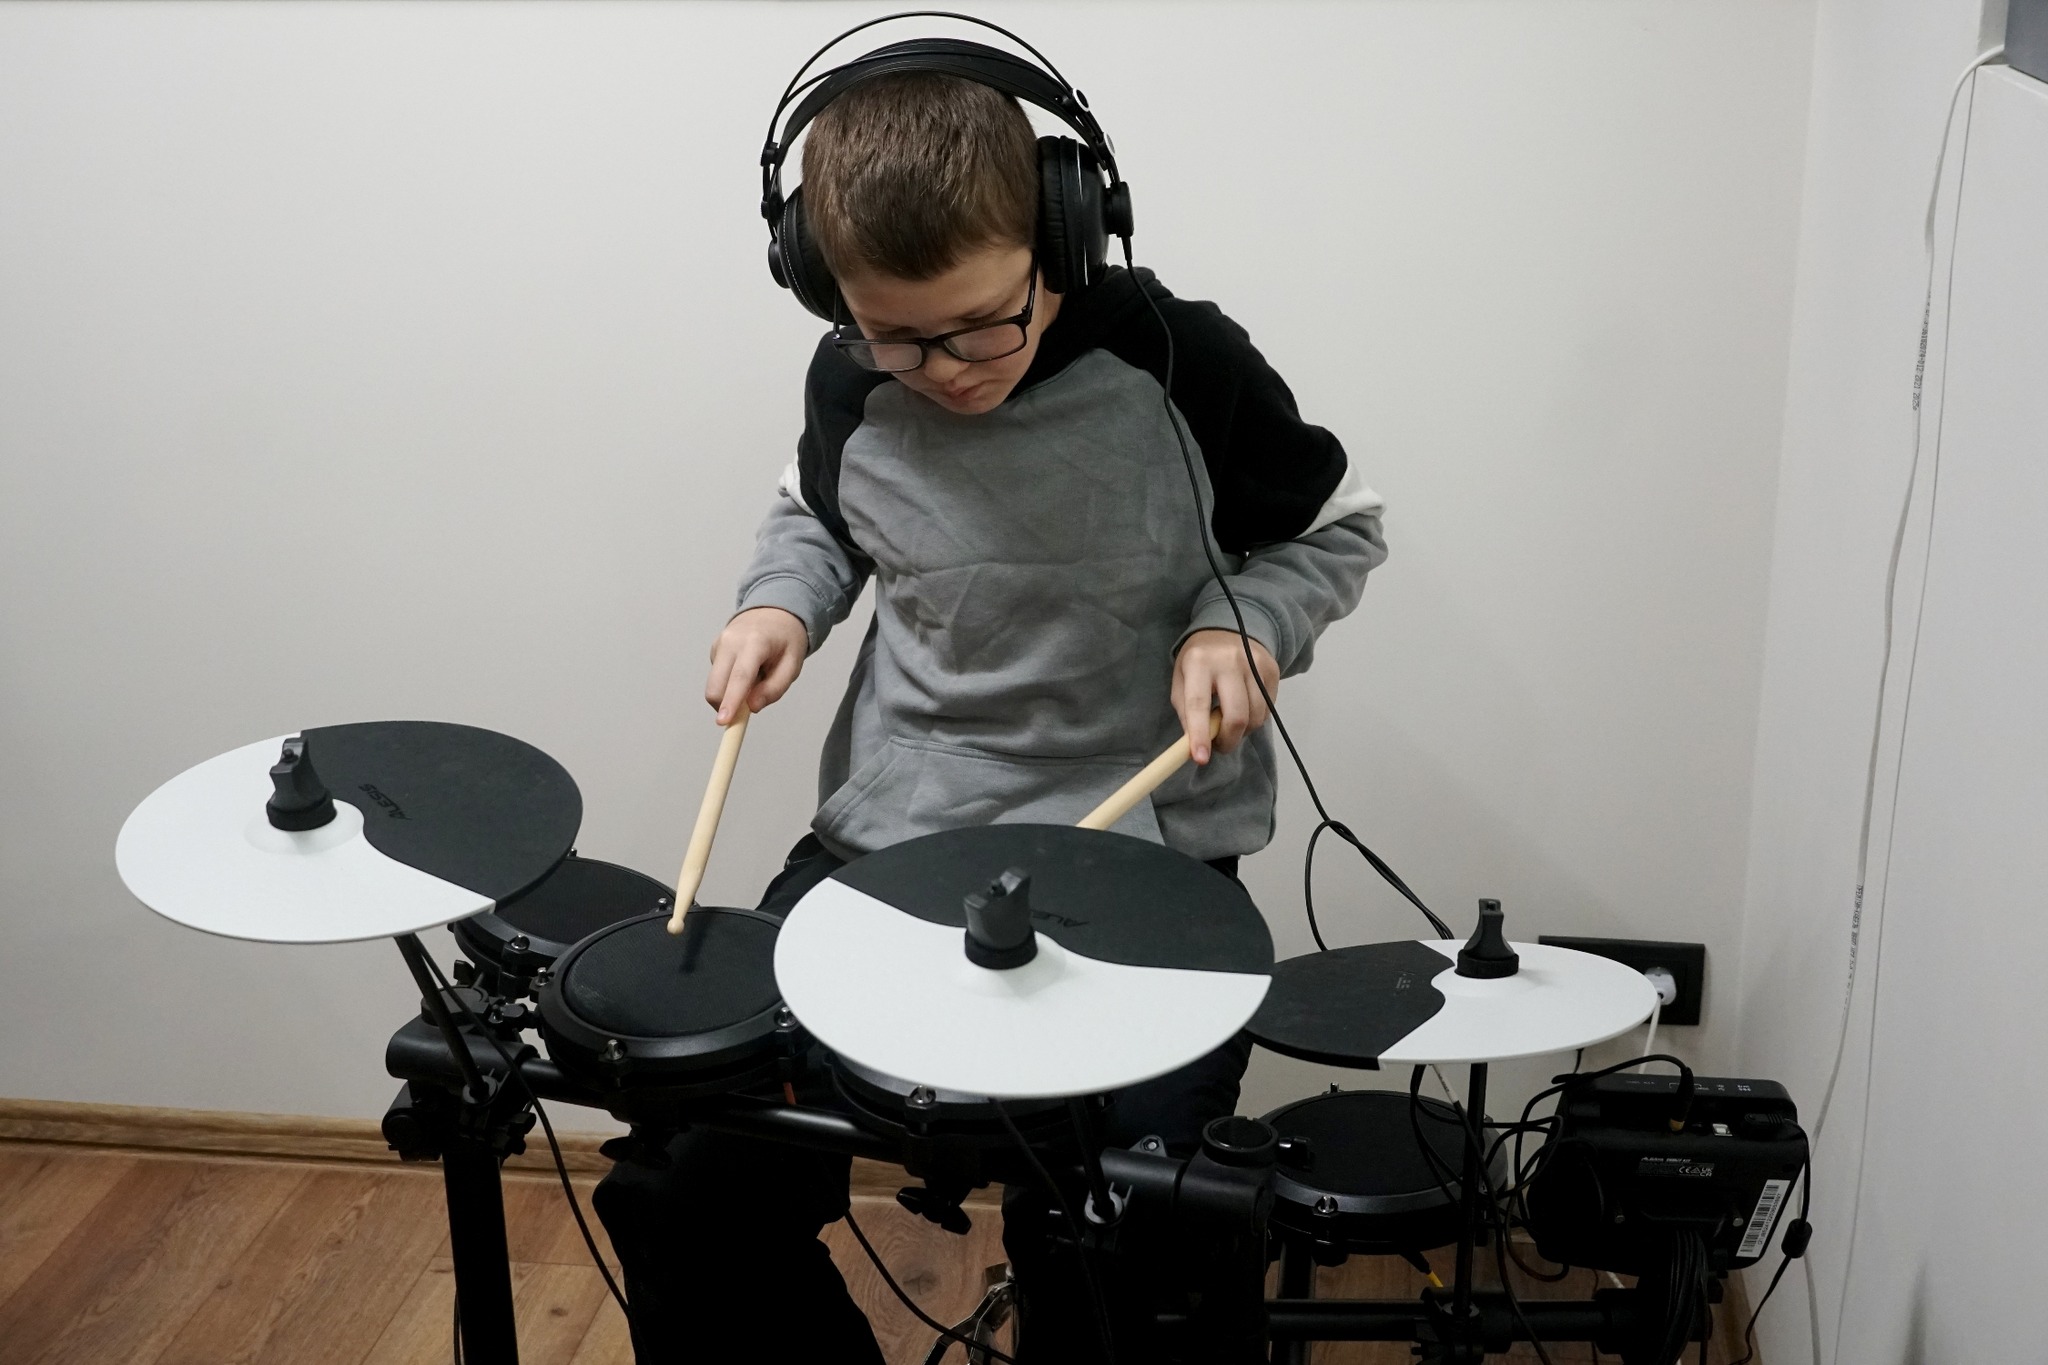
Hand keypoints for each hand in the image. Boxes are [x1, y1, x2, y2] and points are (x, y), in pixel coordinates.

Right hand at [705, 607, 807, 722]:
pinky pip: (718, 677)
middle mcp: (731, 641)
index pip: (740, 677)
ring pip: (715, 683)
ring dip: (731, 692)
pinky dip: (730, 682)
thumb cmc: (786, 639)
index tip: (723, 721)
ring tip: (756, 678)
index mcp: (755, 642)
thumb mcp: (792, 664)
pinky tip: (747, 669)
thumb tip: (752, 707)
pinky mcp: (714, 649)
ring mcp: (719, 644)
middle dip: (725, 705)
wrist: (774, 611)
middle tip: (746, 711)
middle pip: (716, 684)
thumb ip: (775, 688)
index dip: (731, 701)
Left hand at [1173, 629, 1279, 764]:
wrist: (1228, 628)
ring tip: (1229, 723)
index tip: (1200, 759)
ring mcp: (1255, 664)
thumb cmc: (1199, 661)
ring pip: (1256, 717)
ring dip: (1242, 731)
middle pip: (1236, 715)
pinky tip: (1244, 708)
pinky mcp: (1272, 670)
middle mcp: (1229, 661)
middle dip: (1228, 740)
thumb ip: (1186, 712)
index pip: (1199, 704)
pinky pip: (1268, 710)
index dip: (1200, 735)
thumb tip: (1195, 747)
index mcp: (1199, 662)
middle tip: (1219, 746)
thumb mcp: (1181, 680)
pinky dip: (1255, 719)